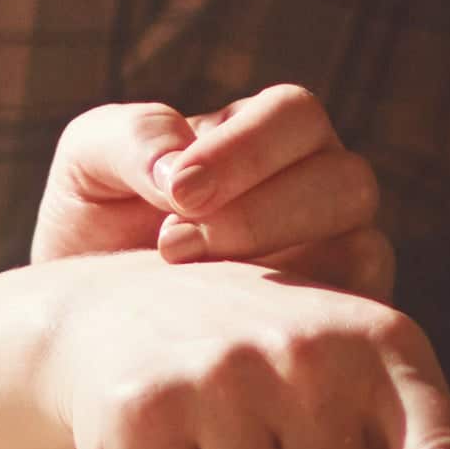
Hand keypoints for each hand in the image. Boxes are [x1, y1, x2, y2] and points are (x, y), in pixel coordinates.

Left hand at [30, 84, 389, 295]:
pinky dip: (302, 322)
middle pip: (346, 179)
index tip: (179, 190)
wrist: (86, 324)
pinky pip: (361, 323)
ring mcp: (337, 263)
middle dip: (261, 211)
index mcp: (268, 137)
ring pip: (363, 245)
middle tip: (175, 243)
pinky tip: (227, 331)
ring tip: (191, 285)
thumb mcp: (88, 166)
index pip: (297, 115)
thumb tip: (181, 165)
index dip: (247, 148)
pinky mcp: (340, 332)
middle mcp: (317, 193)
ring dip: (277, 263)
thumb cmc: (95, 231)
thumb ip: (130, 137)